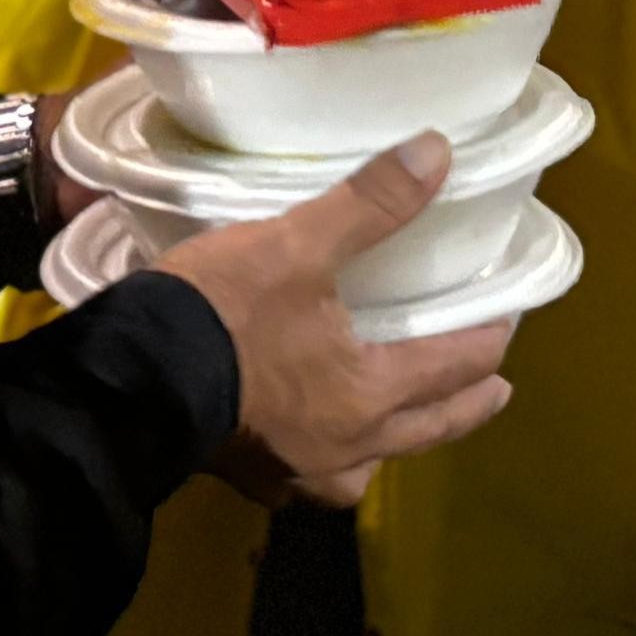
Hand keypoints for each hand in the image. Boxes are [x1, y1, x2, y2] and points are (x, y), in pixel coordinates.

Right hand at [153, 136, 518, 506]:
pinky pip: (307, 482)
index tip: (507, 321)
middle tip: (493, 387)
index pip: (456, 367)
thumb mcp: (297, 245)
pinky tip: (309, 443)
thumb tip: (438, 153)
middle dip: (464, 406)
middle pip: (427, 430)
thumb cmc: (222, 313)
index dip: (488, 341)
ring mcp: (294, 473)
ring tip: (400, 420)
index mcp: (369, 394)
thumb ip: (371, 204)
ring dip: (394, 443)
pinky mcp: (248, 478)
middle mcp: (345, 448)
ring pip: (369, 466)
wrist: (127, 380)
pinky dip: (324, 462)